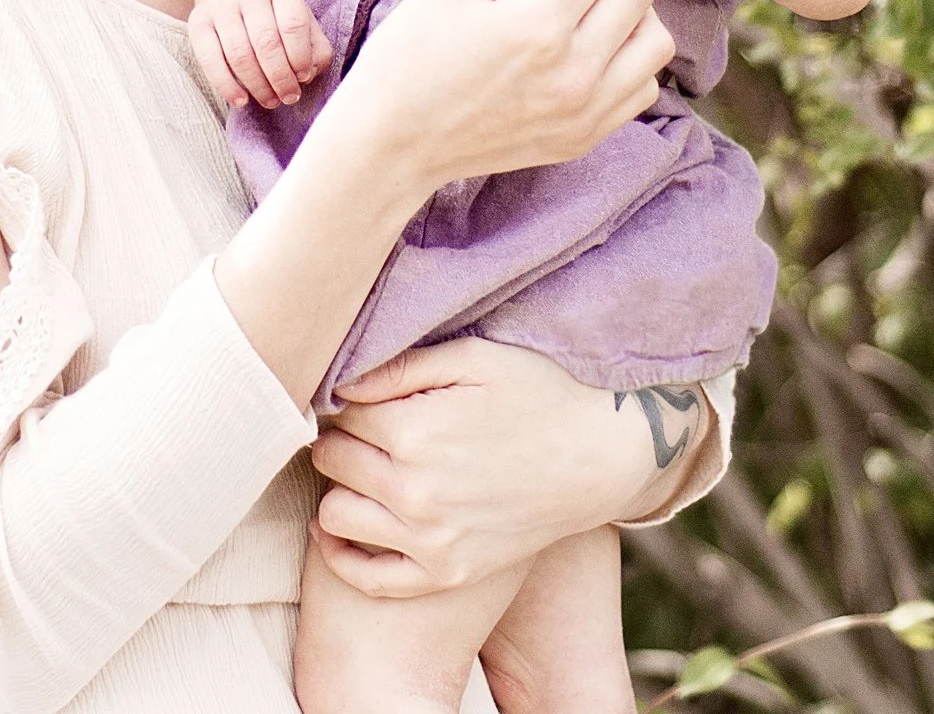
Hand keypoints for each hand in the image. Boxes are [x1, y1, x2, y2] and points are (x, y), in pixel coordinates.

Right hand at [188, 0, 332, 109]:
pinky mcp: (197, 21)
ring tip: (270, 101)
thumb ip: (316, 48)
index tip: (304, 77)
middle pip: (266, 41)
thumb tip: (307, 75)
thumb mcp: (302, 21)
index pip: (293, 24)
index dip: (301, 57)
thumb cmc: (276, 15)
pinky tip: (241, 101)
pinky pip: (210, 60)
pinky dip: (226, 86)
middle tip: (289, 98)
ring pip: (239, 53)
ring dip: (257, 85)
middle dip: (280, 77)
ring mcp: (220, 4)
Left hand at [304, 338, 709, 596]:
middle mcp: (415, 491)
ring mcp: (430, 539)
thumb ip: (401, 365)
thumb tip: (338, 380)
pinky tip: (342, 526)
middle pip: (330, 460)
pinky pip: (368, 577)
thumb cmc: (541, 393)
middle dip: (340, 438)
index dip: (347, 398)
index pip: (339, 413)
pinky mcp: (447, 573)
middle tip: (366, 427)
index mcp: (416, 431)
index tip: (365, 395)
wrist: (602, 457)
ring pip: (335, 514)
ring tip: (363, 469)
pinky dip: (342, 554)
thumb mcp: (476, 357)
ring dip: (339, 487)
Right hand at [311, 0, 672, 201]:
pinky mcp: (586, 137)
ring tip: (589, 5)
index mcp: (538, 26)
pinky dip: (629, 59)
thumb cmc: (409, 56)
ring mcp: (586, 112)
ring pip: (655, 41)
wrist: (393, 143)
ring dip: (631, 11)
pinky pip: (644, 87)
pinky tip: (590, 48)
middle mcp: (575, 72)